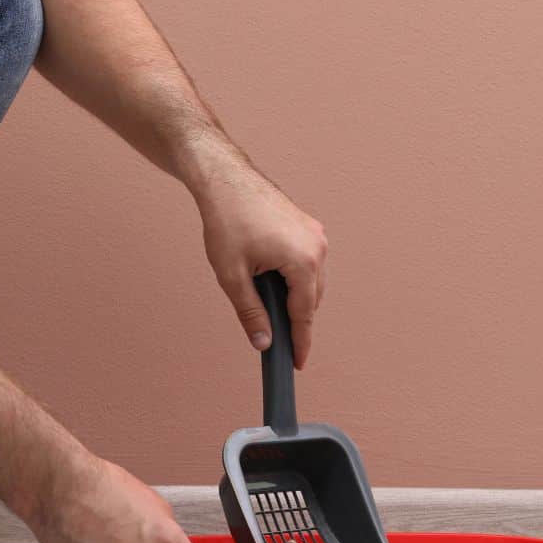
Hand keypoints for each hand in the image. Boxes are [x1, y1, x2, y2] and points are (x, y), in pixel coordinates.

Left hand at [194, 157, 328, 367]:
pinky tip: (272, 283)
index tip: (297, 364)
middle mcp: (317, 247)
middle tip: (276, 342)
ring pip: (310, 280)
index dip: (299, 342)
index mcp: (302, 261)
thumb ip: (250, 312)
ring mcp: (315, 234)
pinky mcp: (307, 225)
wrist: (225, 178)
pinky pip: (307, 262)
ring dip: (294, 297)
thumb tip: (263, 342)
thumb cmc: (226, 220)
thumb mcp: (232, 275)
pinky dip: (294, 278)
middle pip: (311, 299)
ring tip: (268, 309)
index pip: (304, 314)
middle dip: (295, 320)